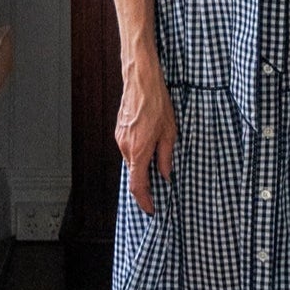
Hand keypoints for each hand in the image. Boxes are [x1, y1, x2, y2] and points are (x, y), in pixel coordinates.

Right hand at [115, 48, 177, 215]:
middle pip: (134, 174)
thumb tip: (166, 174)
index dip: (144, 200)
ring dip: (143, 167)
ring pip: (132, 162)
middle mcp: (125, 147)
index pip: (138, 185)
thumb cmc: (156, 102)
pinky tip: (150, 149)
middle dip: (146, 184)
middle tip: (159, 191)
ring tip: (159, 167)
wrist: (141, 81)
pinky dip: (139, 155)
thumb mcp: (170, 132)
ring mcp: (120, 139)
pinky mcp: (120, 132)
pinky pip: (129, 150)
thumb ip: (166, 157)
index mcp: (139, 150)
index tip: (151, 209)